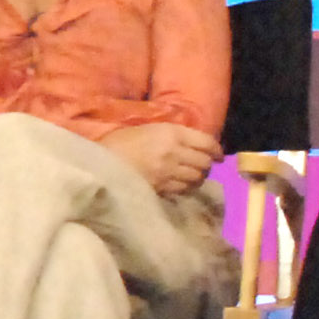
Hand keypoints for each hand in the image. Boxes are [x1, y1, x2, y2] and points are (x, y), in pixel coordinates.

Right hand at [104, 122, 220, 200]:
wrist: (100, 162)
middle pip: (204, 162)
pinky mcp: (162, 188)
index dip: (216, 150)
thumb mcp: (147, 129)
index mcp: (172, 133)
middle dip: (207, 164)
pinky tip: (182, 184)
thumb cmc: (120, 143)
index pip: (207, 142)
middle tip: (204, 166)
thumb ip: (171, 134)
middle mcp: (174, 152)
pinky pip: (185, 189)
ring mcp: (169, 171)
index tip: (218, 155)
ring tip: (192, 176)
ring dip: (198, 177)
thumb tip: (192, 144)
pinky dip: (187, 187)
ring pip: (197, 177)